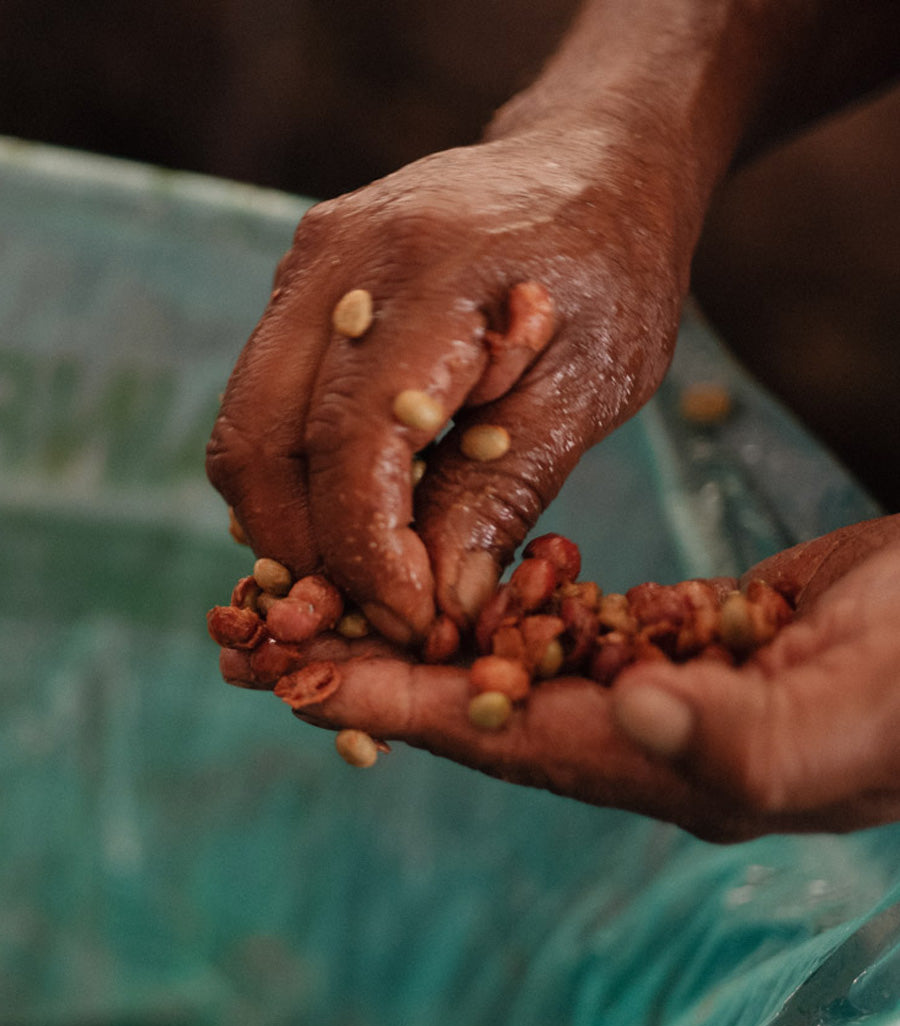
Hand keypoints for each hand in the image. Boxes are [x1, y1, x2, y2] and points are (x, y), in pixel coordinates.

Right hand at [206, 125, 689, 643]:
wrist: (593, 161)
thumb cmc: (614, 272)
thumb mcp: (591, 385)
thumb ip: (503, 491)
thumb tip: (439, 602)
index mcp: (430, 278)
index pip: (351, 443)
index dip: (366, 553)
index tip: (410, 622)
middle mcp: (340, 258)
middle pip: (262, 443)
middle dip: (309, 554)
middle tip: (375, 617)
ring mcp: (305, 264)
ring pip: (245, 430)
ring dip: (286, 523)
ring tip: (360, 577)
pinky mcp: (297, 282)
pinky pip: (261, 402)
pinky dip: (291, 478)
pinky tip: (349, 515)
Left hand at [234, 516, 899, 842]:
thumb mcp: (857, 709)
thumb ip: (744, 736)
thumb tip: (629, 713)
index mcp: (678, 772)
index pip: (512, 741)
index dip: (407, 711)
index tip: (304, 682)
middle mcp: (656, 747)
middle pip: (488, 714)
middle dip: (378, 679)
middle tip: (268, 647)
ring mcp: (670, 697)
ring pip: (515, 670)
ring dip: (417, 642)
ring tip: (326, 612)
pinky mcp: (687, 644)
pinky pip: (569, 633)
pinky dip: (497, 610)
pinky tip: (444, 592)